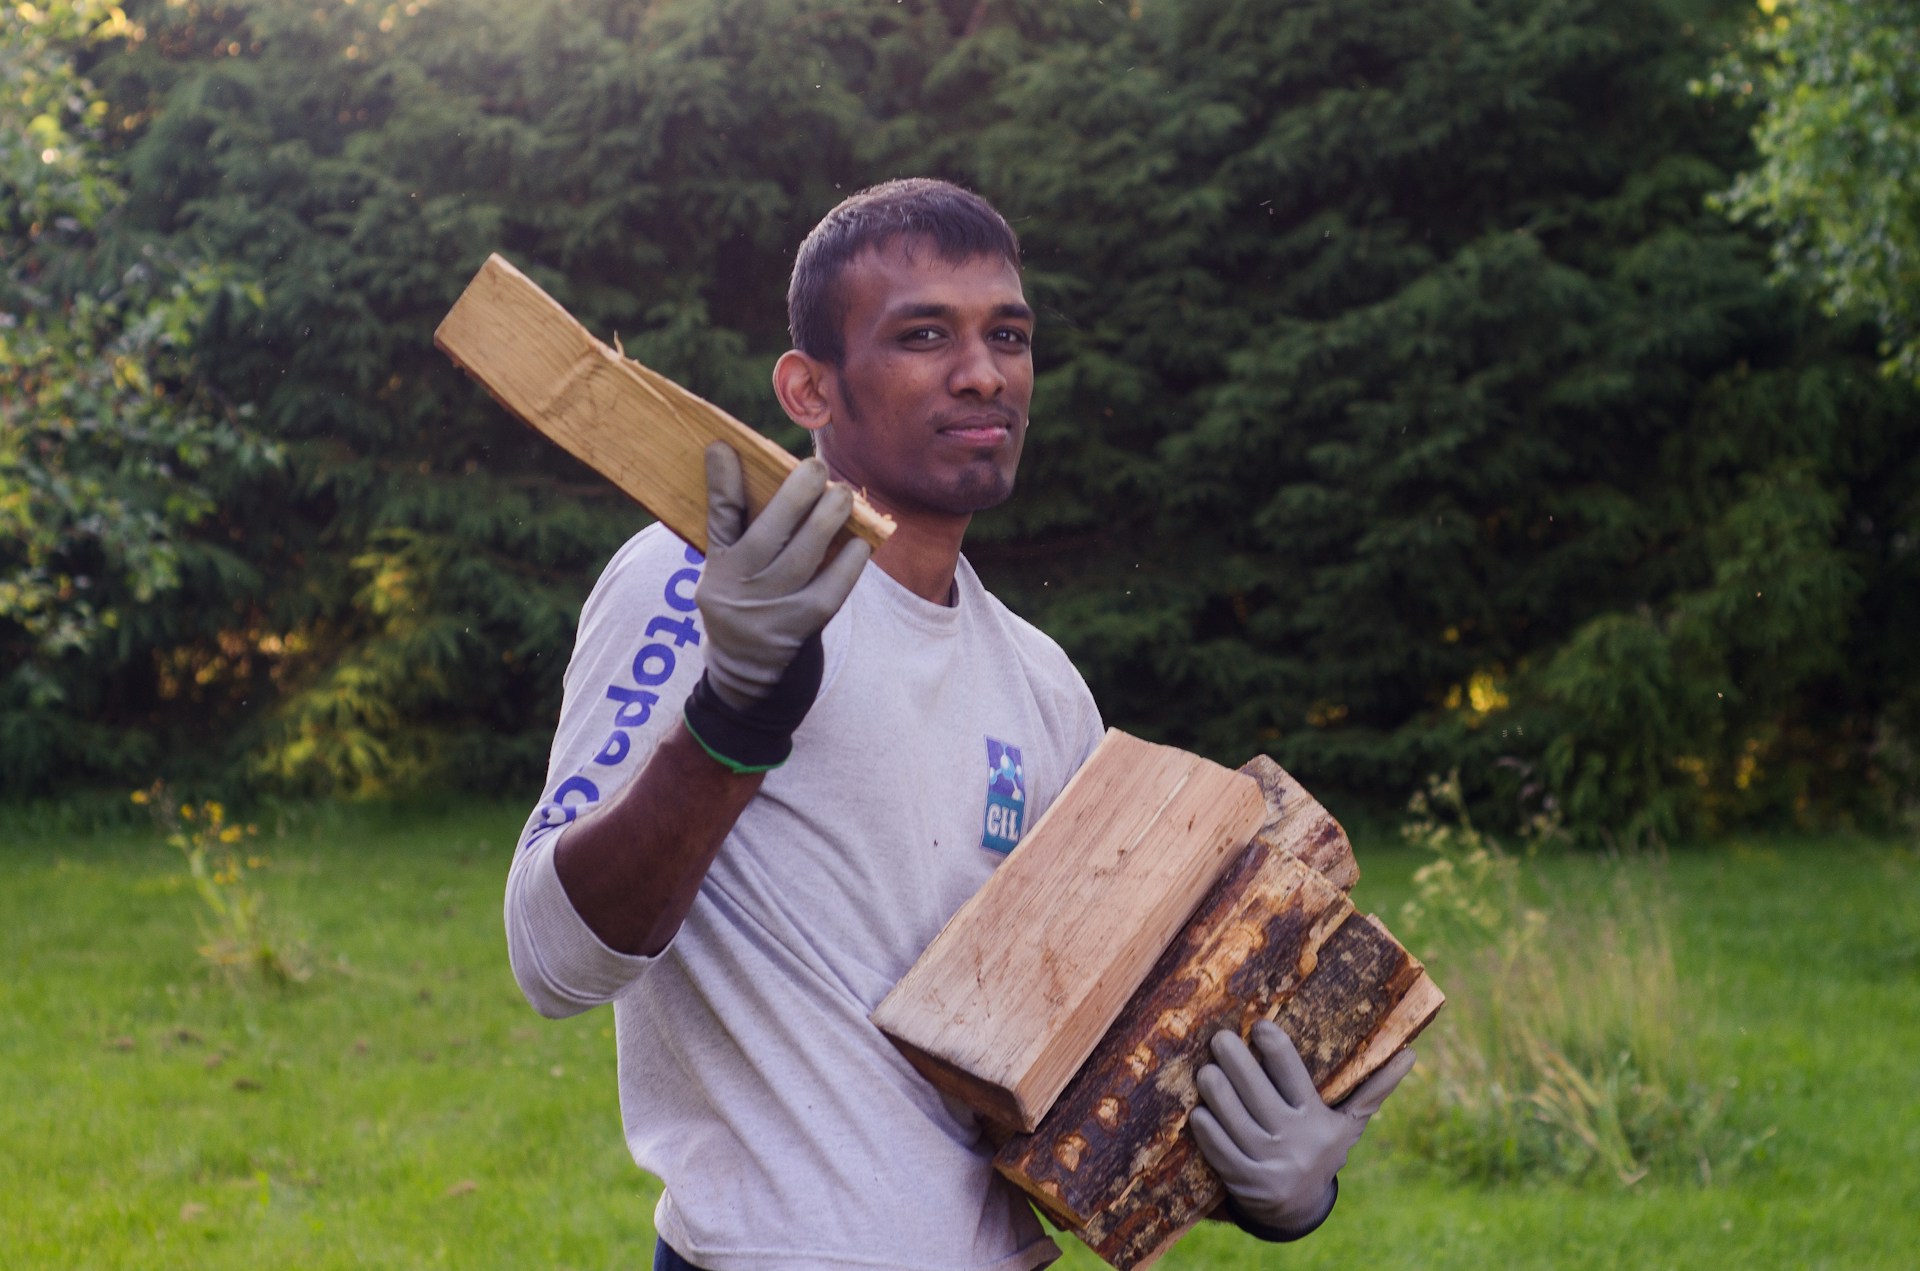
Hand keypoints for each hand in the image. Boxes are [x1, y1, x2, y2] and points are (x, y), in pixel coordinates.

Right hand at [684, 444, 869, 769]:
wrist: (750, 684)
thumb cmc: (746, 610)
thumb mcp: (726, 576)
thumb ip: (737, 530)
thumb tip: (747, 469)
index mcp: (716, 569)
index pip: (717, 517)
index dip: (722, 480)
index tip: (723, 445)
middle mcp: (738, 588)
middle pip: (768, 530)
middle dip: (796, 493)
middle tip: (817, 468)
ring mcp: (771, 610)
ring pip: (803, 554)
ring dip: (828, 518)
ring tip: (843, 494)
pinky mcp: (803, 627)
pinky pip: (832, 587)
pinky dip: (849, 562)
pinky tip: (862, 541)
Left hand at [1190, 1020, 1414, 1237]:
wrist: (1300, 1206)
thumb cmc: (1322, 1147)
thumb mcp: (1349, 1122)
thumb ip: (1375, 1087)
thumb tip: (1412, 1054)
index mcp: (1318, 1120)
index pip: (1293, 1074)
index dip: (1273, 1046)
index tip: (1258, 1025)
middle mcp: (1294, 1140)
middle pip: (1255, 1091)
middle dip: (1233, 1060)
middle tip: (1219, 1038)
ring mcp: (1268, 1162)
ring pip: (1232, 1116)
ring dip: (1214, 1088)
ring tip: (1205, 1068)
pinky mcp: (1244, 1181)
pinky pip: (1218, 1147)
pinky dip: (1206, 1126)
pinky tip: (1199, 1109)